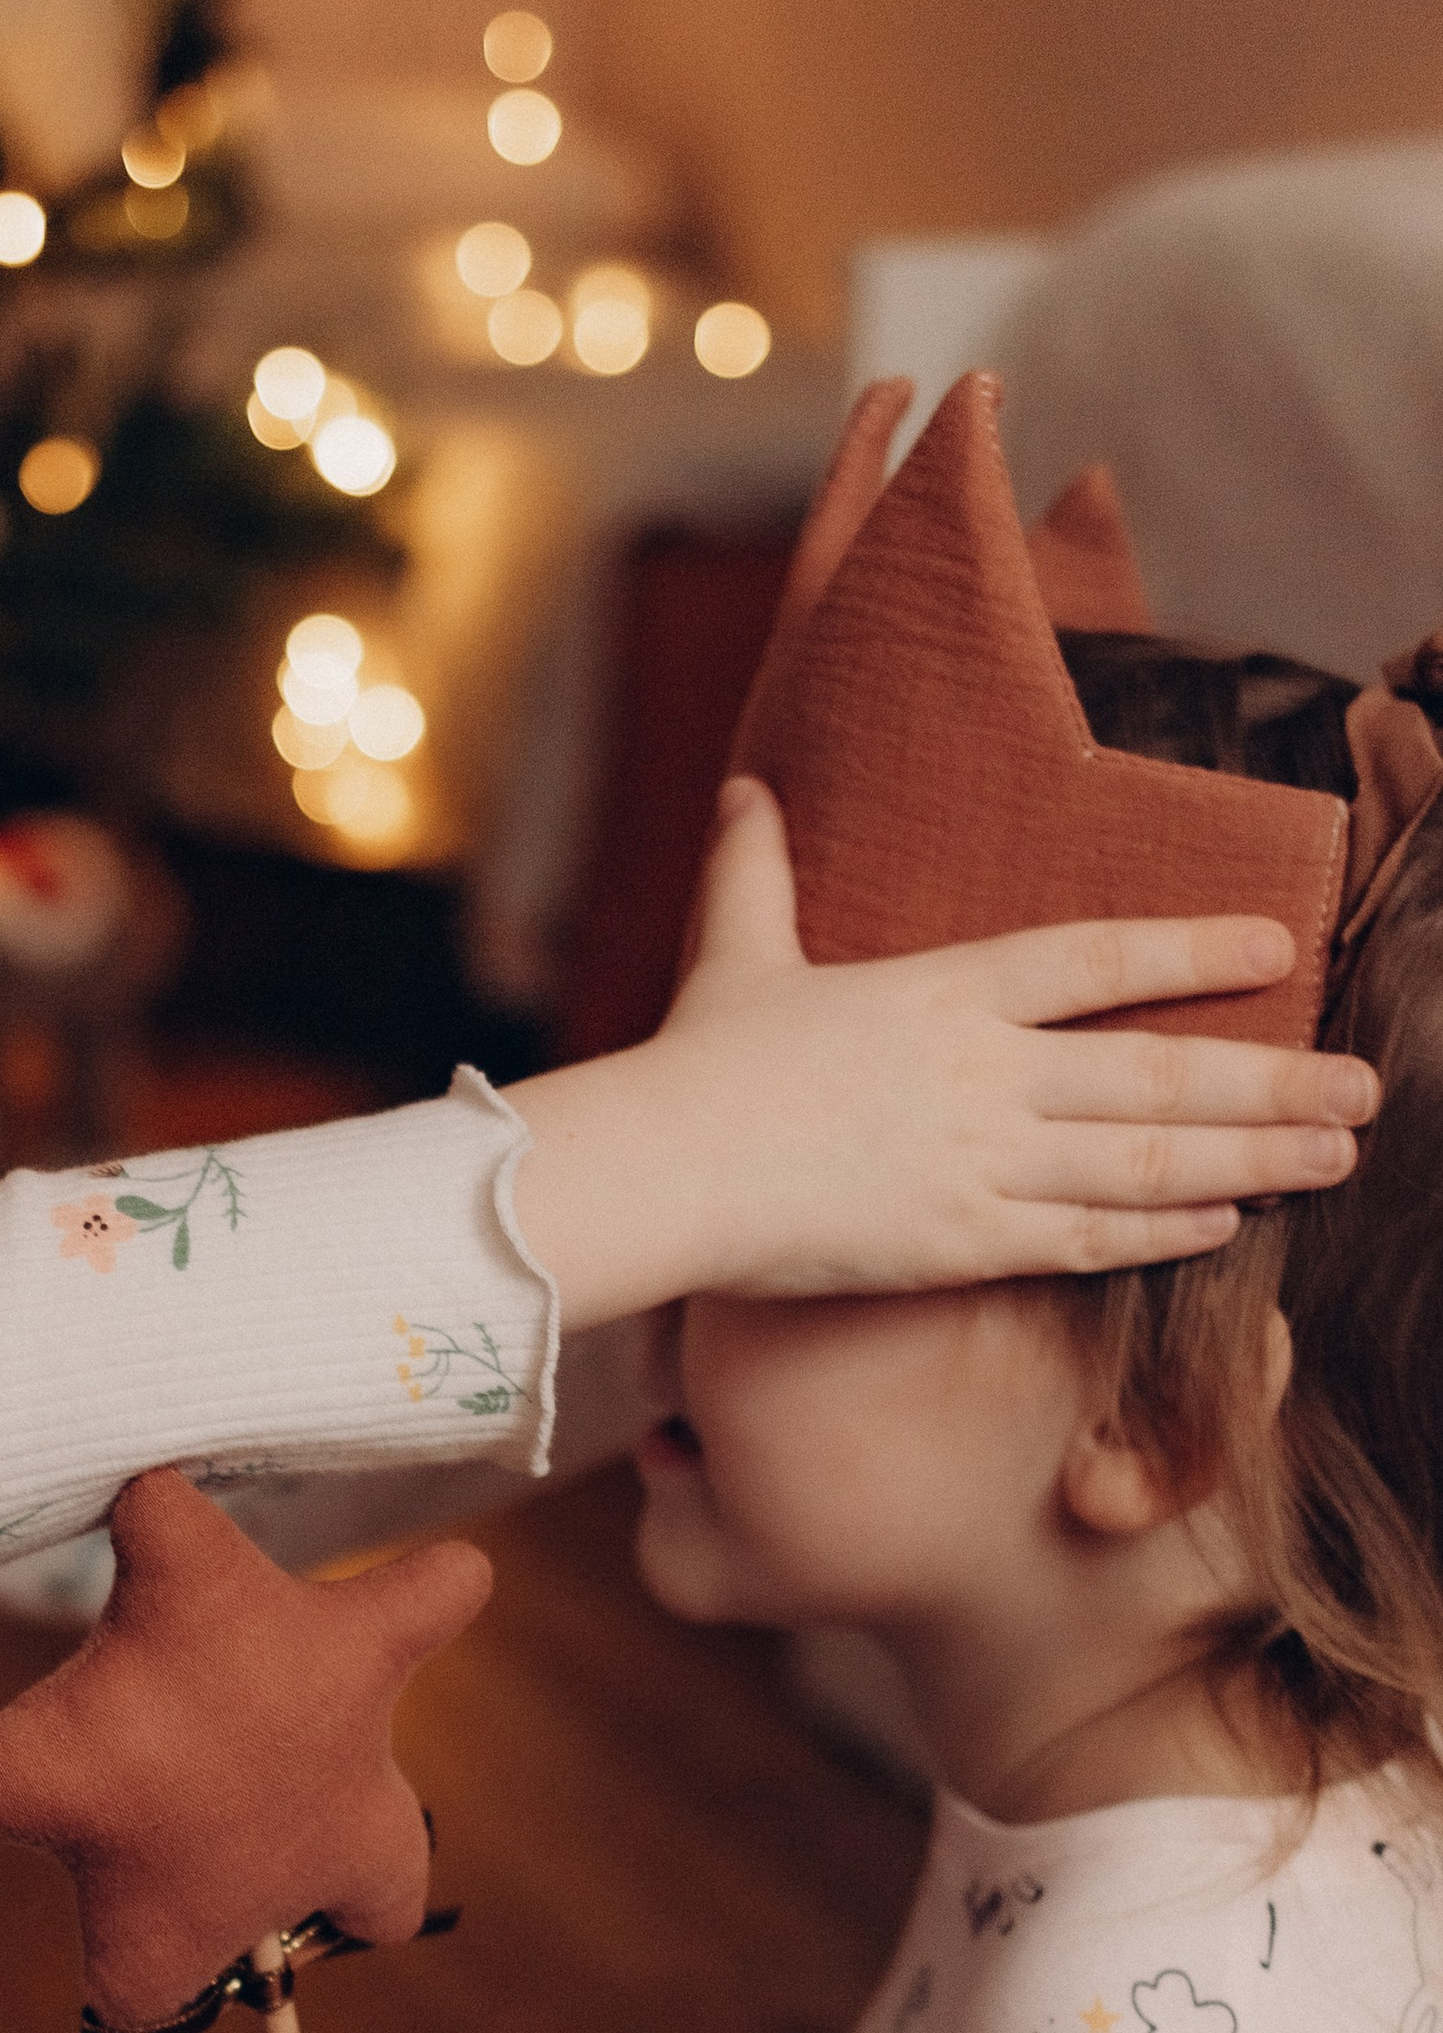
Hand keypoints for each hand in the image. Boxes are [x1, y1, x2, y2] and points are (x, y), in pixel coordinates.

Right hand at [506, 778, 1378, 1323]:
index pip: (1098, 959)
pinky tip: (1228, 1221)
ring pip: (1148, 1162)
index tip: (1275, 947)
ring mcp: (984, 1163)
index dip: (1193, 949)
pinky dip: (1164, 1230)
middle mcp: (988, 1075)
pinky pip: (1089, 1238)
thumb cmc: (698, 1064)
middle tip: (1363, 1087)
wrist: (668, 1170)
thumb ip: (758, 873)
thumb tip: (744, 790)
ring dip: (1254, 1157)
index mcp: (946, 993)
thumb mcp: (737, 955)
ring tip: (1335, 1155)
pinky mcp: (962, 1242)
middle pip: (1160, 1074)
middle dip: (1273, 1080)